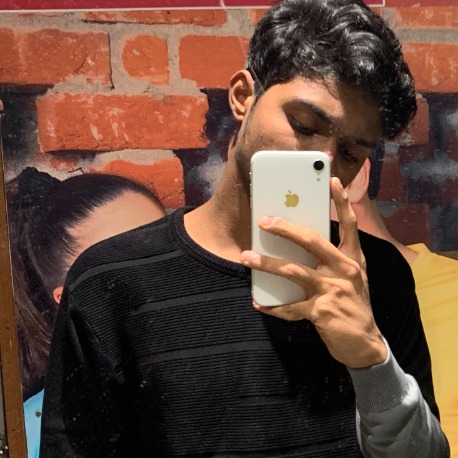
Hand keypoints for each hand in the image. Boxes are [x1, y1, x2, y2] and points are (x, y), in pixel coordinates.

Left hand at [240, 177, 386, 368]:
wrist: (365, 344)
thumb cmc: (354, 304)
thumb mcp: (351, 277)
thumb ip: (331, 260)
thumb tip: (298, 244)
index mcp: (353, 258)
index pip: (349, 224)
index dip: (341, 201)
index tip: (332, 180)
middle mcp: (345, 269)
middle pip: (312, 241)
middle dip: (285, 229)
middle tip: (264, 221)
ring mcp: (333, 290)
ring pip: (293, 270)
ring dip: (266, 264)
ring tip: (245, 258)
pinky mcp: (321, 311)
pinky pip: (289, 307)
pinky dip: (272, 307)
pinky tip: (258, 303)